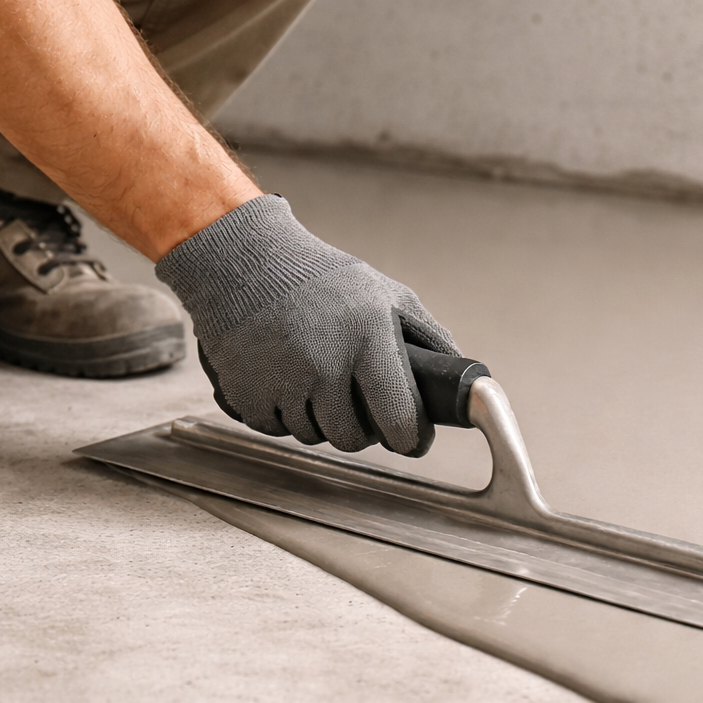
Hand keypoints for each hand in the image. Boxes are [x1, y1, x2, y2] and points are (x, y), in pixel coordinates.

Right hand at [157, 195, 458, 455]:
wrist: (244, 262)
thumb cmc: (320, 278)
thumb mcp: (384, 294)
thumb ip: (427, 335)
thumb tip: (459, 374)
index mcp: (367, 341)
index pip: (399, 422)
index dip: (411, 439)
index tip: (412, 439)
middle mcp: (325, 366)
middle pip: (353, 440)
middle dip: (362, 429)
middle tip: (358, 404)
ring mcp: (283, 383)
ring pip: (314, 436)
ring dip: (320, 419)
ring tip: (317, 380)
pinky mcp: (247, 395)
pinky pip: (276, 430)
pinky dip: (284, 414)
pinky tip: (285, 381)